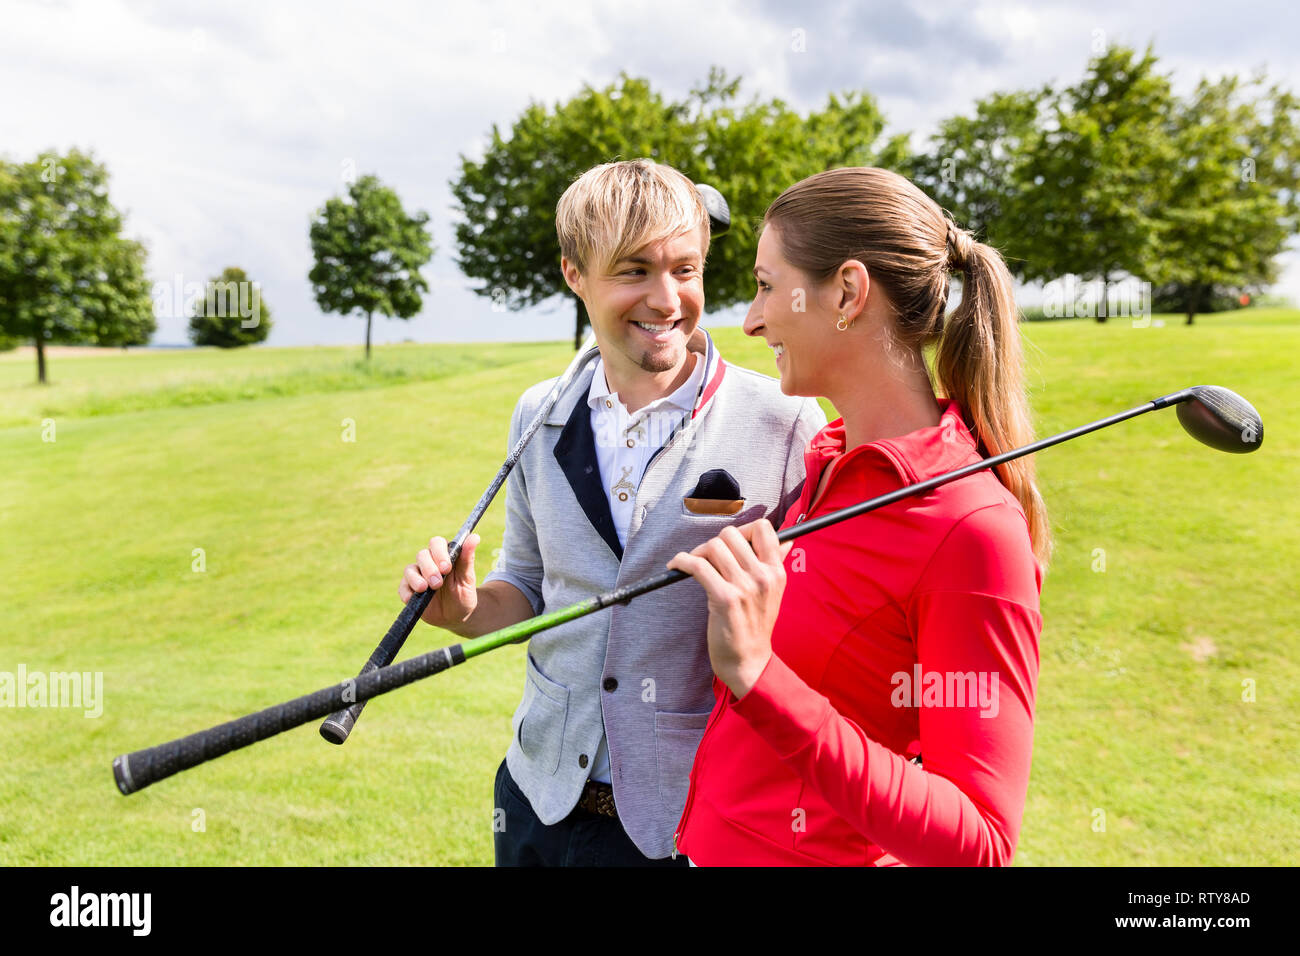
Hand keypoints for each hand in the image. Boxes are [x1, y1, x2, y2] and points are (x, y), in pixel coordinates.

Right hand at [399, 534, 480, 632]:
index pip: (436, 543)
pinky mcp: (409, 590)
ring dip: (416, 578)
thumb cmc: (463, 594)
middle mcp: (429, 562)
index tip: (446, 568)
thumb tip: (474, 537)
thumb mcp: (467, 579)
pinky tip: (412, 598)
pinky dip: (406, 592)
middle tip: (438, 583)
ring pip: (409, 569)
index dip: (439, 553)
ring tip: (426, 589)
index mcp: (444, 555)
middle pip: (422, 555)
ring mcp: (417, 575)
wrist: (456, 616)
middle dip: (429, 568)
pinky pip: (403, 587)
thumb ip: (467, 559)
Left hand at [667, 520, 792, 698]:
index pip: (764, 529)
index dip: (743, 529)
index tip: (730, 543)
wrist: (748, 661)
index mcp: (777, 571)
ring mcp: (745, 587)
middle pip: (731, 534)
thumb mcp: (775, 592)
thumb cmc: (756, 625)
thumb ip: (777, 564)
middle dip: (714, 543)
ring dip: (697, 553)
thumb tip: (786, 540)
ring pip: (713, 546)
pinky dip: (682, 561)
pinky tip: (676, 566)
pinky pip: (698, 566)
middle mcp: (763, 576)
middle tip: (706, 558)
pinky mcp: (725, 599)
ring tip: (693, 565)